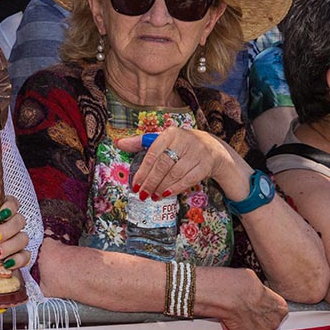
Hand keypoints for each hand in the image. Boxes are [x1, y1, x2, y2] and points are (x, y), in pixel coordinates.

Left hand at [0, 196, 30, 277]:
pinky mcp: (20, 257)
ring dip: (10, 247)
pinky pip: (26, 257)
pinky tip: (5, 266)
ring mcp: (17, 240)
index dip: (9, 205)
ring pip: (23, 238)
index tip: (0, 212)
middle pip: (19, 220)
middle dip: (6, 230)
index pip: (12, 202)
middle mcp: (11, 225)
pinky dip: (17, 262)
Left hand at [118, 128, 244, 199]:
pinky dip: (176, 188)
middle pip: (163, 165)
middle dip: (151, 182)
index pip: (152, 154)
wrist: (211, 148)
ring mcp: (197, 153)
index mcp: (170, 133)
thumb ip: (140, 142)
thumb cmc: (180, 145)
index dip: (143, 171)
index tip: (135, 185)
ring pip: (175, 174)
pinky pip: (189, 180)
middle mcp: (184, 141)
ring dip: (162, 187)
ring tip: (153, 196)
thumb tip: (118, 143)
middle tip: (143, 194)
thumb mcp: (162, 140)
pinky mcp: (206, 164)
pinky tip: (167, 194)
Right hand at [202, 267, 286, 329]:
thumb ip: (261, 292)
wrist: (227, 294)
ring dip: (244, 326)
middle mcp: (274, 323)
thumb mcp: (256, 280)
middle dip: (254, 318)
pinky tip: (228, 321)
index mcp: (280, 308)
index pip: (275, 311)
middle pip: (265, 324)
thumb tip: (255, 291)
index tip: (252, 303)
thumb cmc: (239, 284)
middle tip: (242, 308)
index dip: (261, 307)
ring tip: (234, 314)